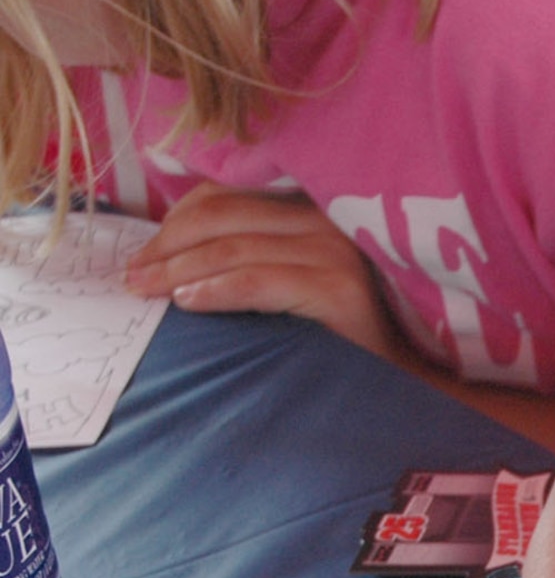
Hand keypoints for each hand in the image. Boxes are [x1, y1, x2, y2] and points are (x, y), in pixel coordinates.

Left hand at [124, 182, 397, 356]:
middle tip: (134, 277)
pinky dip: (214, 291)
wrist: (398, 382)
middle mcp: (326, 220)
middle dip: (167, 246)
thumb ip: (247, 253)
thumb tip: (167, 252)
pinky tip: (188, 304)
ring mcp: (335, 251)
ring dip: (179, 270)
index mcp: (311, 208)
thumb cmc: (335, 335)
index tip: (143, 254)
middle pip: (221, 216)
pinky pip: (256, 281)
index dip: (174, 220)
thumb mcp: (287, 281)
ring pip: (232, 247)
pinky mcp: (337, 288)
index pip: (225, 195)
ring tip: (150, 293)